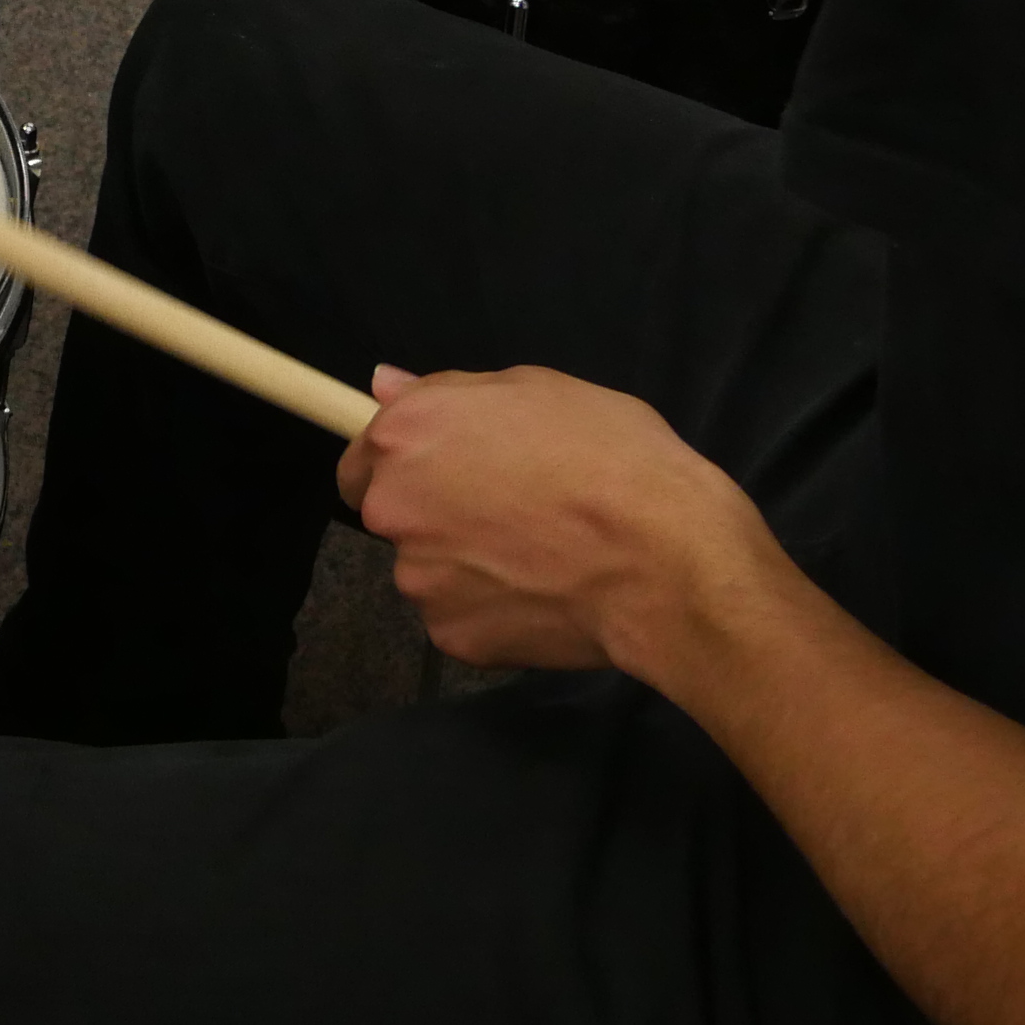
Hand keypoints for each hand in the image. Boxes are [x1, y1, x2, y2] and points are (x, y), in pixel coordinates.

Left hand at [335, 364, 779, 675]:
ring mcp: (419, 580)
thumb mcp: (541, 389)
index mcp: (407, 435)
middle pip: (394, 516)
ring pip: (431, 571)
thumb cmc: (612, 456)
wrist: (664, 561)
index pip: (360, 458)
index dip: (403, 465)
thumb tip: (382, 386)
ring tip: (542, 556)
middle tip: (512, 513)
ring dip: (468, 565)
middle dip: (437, 515)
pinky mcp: (451, 637)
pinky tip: (547, 595)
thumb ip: (451, 391)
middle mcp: (394, 507)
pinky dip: (494, 610)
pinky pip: (464, 617)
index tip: (447, 473)